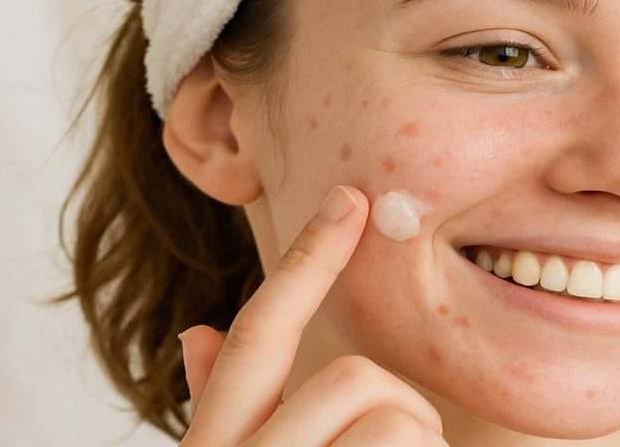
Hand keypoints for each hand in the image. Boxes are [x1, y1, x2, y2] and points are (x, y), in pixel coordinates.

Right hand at [178, 185, 446, 445]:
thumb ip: (219, 402)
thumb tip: (196, 332)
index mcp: (213, 443)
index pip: (259, 332)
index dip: (307, 261)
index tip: (349, 198)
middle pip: (353, 375)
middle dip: (399, 406)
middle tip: (408, 445)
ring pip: (395, 418)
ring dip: (423, 442)